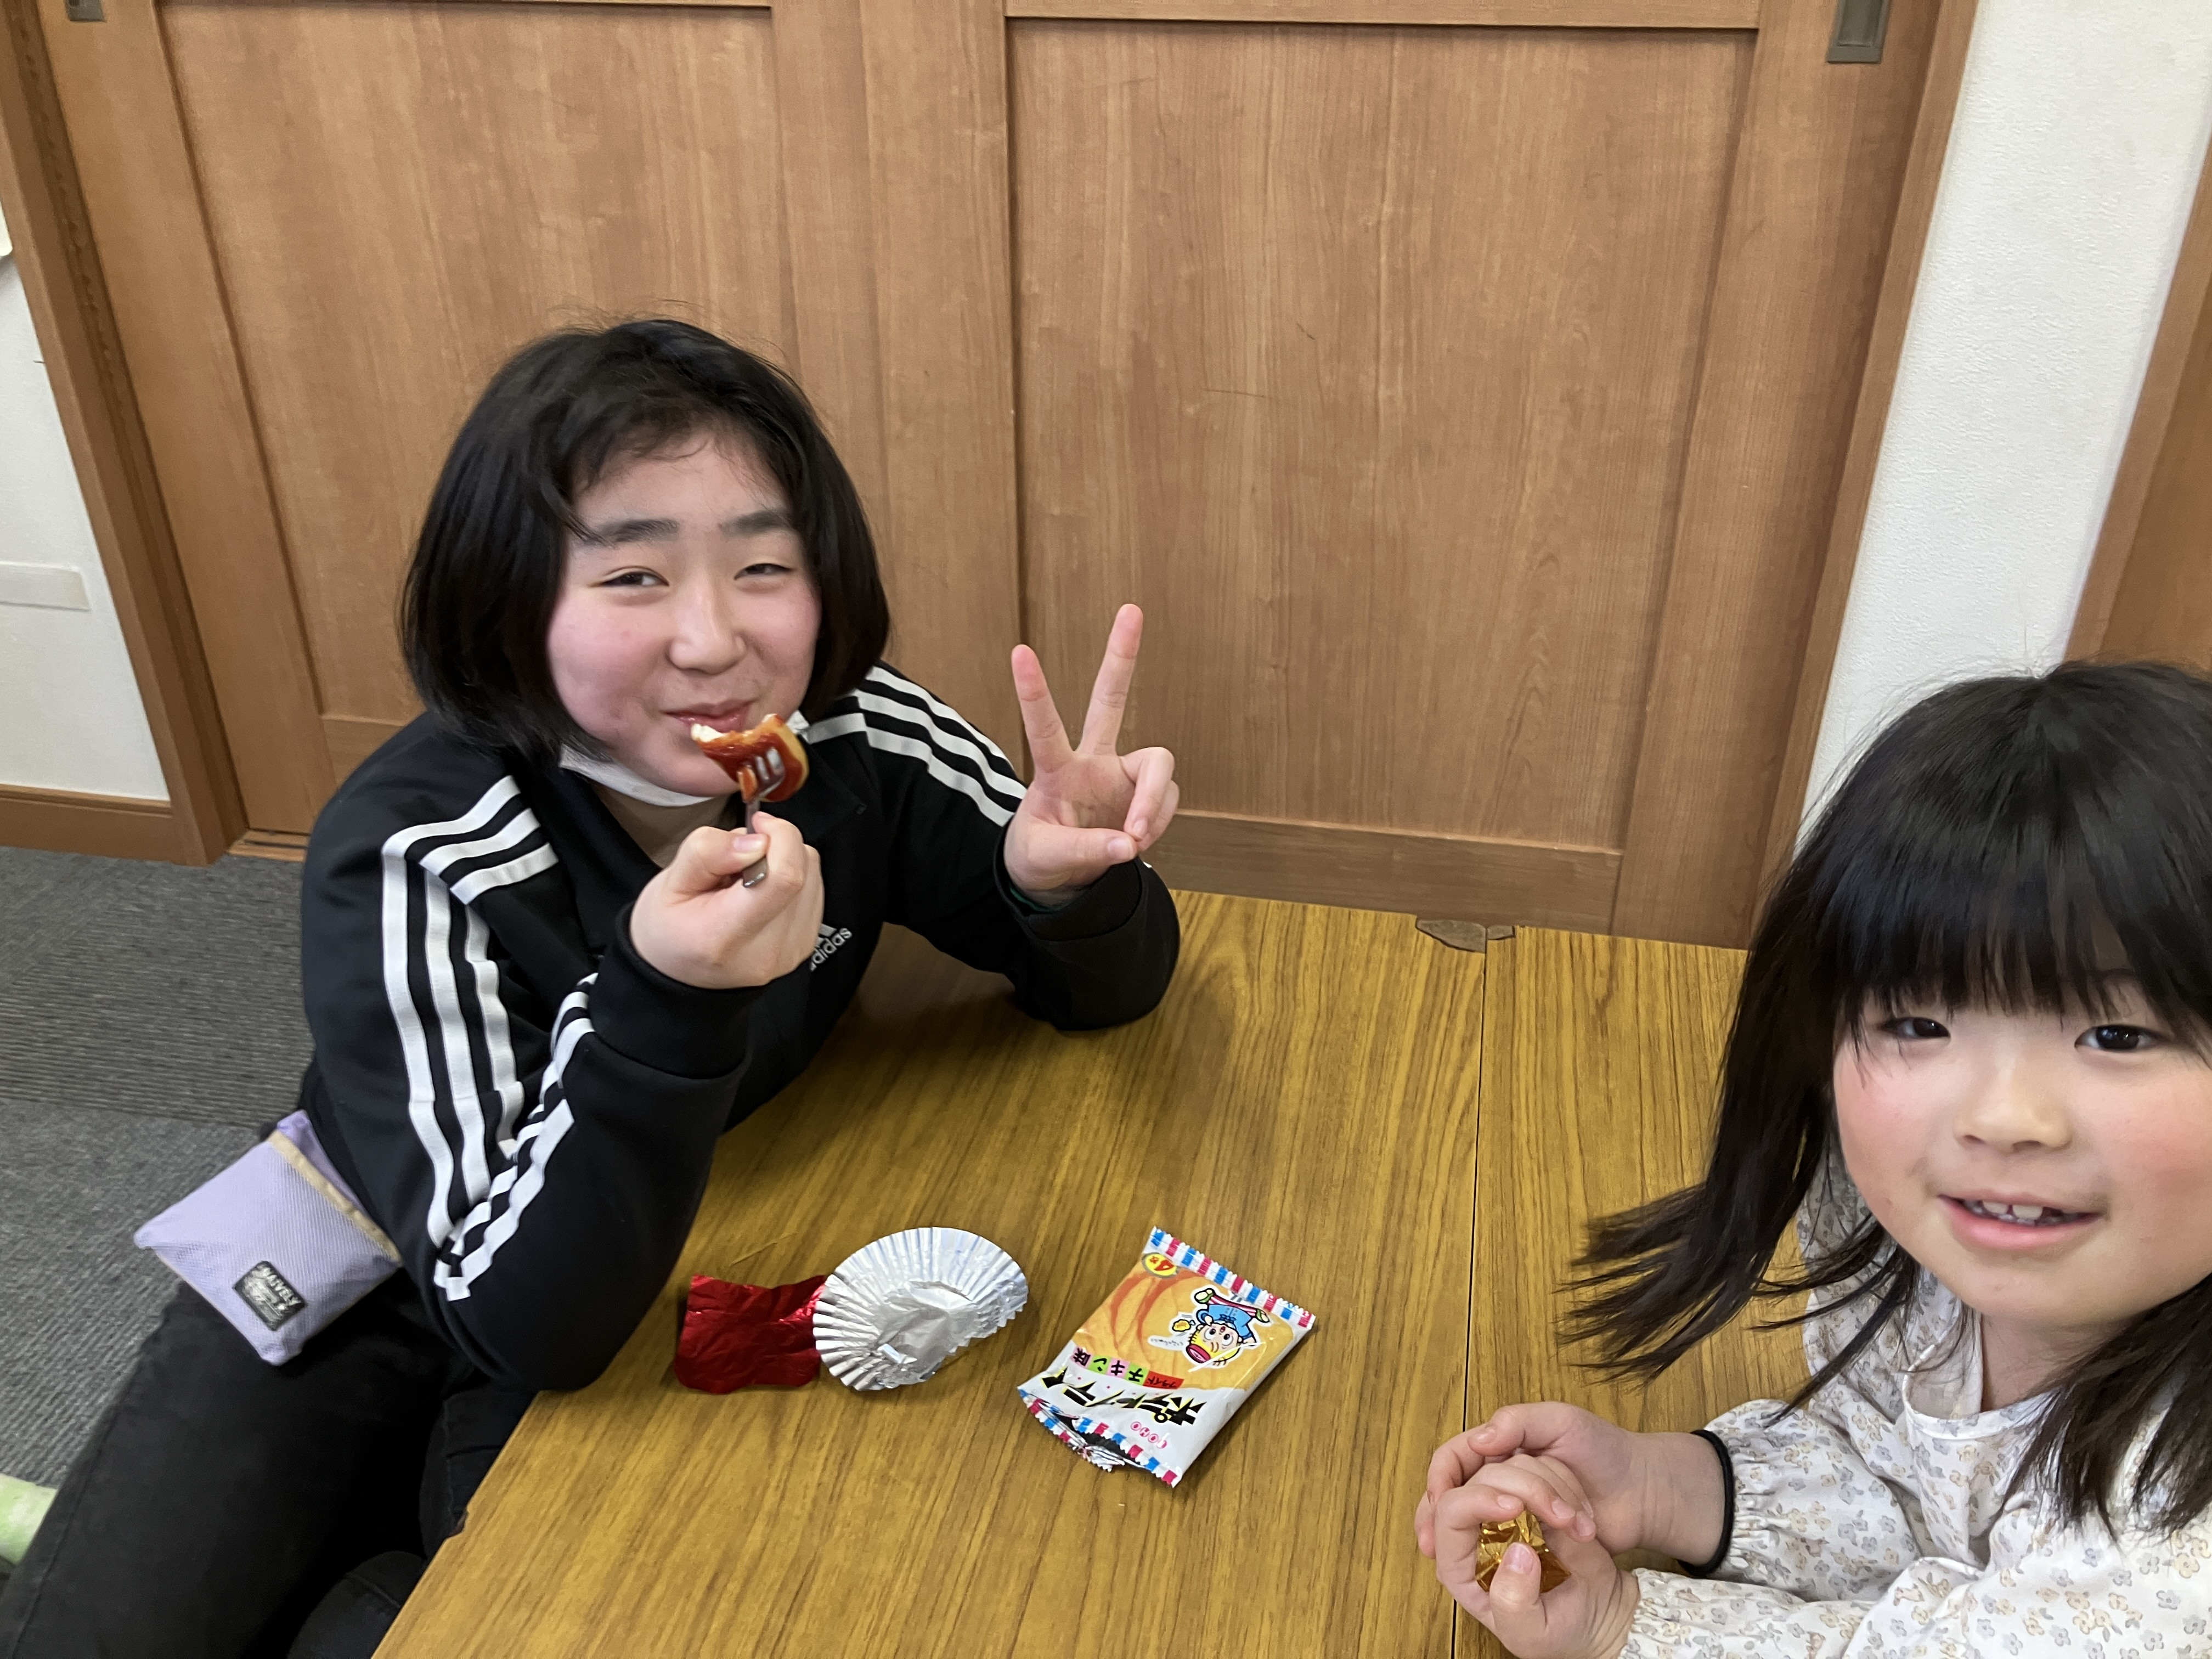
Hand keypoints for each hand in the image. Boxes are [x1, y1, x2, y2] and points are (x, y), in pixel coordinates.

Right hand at [627, 810, 824, 988]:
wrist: (678, 972)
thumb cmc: (669, 931)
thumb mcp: (668, 884)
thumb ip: (708, 853)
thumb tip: (754, 841)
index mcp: (726, 936)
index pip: (784, 878)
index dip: (778, 838)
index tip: (755, 827)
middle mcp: (767, 949)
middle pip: (802, 870)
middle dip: (775, 845)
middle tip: (739, 856)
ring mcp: (791, 949)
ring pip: (813, 873)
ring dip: (783, 860)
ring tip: (746, 877)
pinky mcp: (804, 944)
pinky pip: (814, 889)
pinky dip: (790, 878)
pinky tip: (760, 890)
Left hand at [1002, 603, 1178, 905]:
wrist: (1061, 880)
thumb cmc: (1040, 858)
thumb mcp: (1046, 858)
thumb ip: (1084, 850)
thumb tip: (1127, 842)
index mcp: (1056, 771)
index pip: (1043, 727)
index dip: (1033, 691)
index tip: (1019, 651)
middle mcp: (1092, 762)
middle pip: (1110, 700)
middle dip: (1122, 657)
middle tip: (1131, 610)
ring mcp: (1121, 776)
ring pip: (1158, 763)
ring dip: (1152, 802)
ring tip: (1133, 836)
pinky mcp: (1144, 795)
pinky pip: (1166, 801)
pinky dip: (1156, 822)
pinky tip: (1135, 840)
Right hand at [1420, 1405, 1725, 1566]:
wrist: (1644, 1494)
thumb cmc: (1605, 1450)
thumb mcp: (1563, 1422)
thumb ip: (1519, 1422)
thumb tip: (1479, 1441)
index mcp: (1499, 1445)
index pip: (1452, 1458)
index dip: (1438, 1479)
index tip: (1439, 1500)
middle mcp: (1499, 1478)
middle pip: (1454, 1494)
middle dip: (1450, 1514)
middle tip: (1441, 1542)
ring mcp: (1514, 1513)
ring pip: (1475, 1525)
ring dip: (1482, 1534)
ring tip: (1489, 1548)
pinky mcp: (1531, 1541)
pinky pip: (1500, 1549)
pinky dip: (1494, 1557)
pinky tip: (1492, 1570)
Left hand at [1423, 1453, 1638, 1658]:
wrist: (1599, 1615)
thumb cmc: (1558, 1631)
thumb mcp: (1530, 1633)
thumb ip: (1513, 1602)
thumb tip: (1516, 1553)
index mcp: (1459, 1564)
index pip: (1448, 1513)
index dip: (1476, 1500)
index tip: (1515, 1505)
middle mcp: (1476, 1528)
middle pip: (1478, 1477)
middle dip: (1521, 1487)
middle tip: (1560, 1514)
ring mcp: (1508, 1507)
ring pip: (1511, 1465)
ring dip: (1549, 1487)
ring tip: (1576, 1524)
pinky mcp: (1537, 1495)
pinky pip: (1544, 1466)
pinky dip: (1566, 1484)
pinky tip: (1581, 1518)